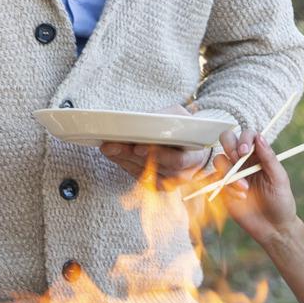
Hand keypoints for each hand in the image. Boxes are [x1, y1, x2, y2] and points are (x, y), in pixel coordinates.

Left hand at [99, 106, 213, 180]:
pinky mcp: (158, 186)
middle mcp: (184, 174)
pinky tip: (115, 156)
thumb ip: (164, 117)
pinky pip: (140, 178)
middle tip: (111, 146)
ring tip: (108, 148)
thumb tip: (140, 119)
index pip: (177, 160)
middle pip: (154, 168)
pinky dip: (125, 166)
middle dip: (130, 155)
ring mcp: (170, 183)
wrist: (191, 146)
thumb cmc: (184, 129)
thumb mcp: (179, 116)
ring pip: (143, 174)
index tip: (138, 147)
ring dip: (123, 160)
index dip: (158, 155)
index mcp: (194, 156)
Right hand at [205, 131, 298, 244]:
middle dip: (229, 146)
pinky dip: (227, 188)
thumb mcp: (279, 179)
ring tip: (245, 189)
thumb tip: (259, 137)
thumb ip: (269, 158)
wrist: (273, 228)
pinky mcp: (223, 189)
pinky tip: (241, 198)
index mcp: (259, 155)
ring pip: (219, 160)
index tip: (245, 152)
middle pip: (227, 140)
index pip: (247, 135)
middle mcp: (244, 161)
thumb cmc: (281, 202)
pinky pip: (217, 180)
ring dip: (230, 173)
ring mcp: (232, 174)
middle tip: (238, 159)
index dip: (243, 138)